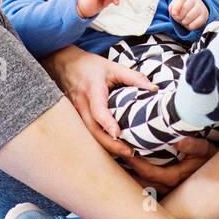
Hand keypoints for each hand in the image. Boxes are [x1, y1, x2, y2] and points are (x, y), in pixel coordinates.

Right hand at [42, 45, 158, 158]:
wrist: (63, 64)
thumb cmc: (90, 66)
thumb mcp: (112, 66)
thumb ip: (133, 77)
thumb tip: (154, 90)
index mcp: (92, 90)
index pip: (98, 109)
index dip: (107, 123)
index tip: (118, 134)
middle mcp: (82, 104)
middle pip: (93, 130)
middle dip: (111, 145)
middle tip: (130, 153)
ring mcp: (76, 113)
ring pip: (90, 135)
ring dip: (107, 147)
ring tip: (126, 154)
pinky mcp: (76, 118)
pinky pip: (87, 133)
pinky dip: (100, 142)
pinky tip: (114, 149)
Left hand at [118, 135, 218, 191]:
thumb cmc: (210, 155)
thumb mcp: (205, 148)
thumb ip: (194, 146)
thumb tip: (179, 140)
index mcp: (175, 177)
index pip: (150, 172)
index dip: (136, 163)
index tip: (124, 150)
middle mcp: (168, 186)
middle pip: (141, 182)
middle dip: (125, 172)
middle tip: (109, 159)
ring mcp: (165, 188)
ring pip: (141, 185)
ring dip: (127, 175)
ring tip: (111, 163)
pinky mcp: (164, 185)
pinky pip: (144, 183)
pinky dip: (134, 176)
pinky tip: (122, 168)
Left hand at [168, 0, 208, 30]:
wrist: (194, 10)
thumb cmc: (182, 7)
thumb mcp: (175, 5)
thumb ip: (172, 8)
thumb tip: (175, 13)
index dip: (176, 8)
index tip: (174, 13)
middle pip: (185, 8)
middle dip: (179, 16)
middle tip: (179, 18)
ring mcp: (201, 7)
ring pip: (189, 17)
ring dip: (183, 22)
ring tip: (184, 21)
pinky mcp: (204, 16)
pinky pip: (195, 24)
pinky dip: (190, 26)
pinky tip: (189, 24)